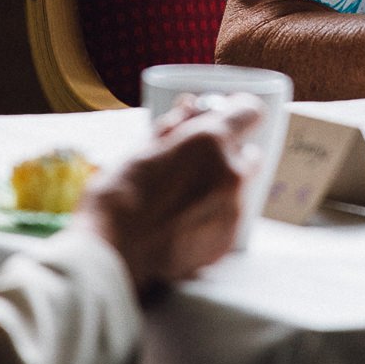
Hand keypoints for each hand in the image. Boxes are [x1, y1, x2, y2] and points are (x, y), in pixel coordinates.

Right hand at [73, 95, 260, 296]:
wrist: (113, 255)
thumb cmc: (118, 197)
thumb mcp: (140, 149)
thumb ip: (173, 126)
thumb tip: (189, 108)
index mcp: (210, 142)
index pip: (251, 111)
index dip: (237, 110)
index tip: (223, 114)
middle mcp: (230, 173)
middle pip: (248, 152)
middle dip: (227, 152)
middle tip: (193, 161)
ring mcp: (233, 209)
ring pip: (238, 186)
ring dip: (218, 185)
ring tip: (179, 197)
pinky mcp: (227, 239)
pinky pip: (229, 216)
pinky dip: (213, 214)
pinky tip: (181, 221)